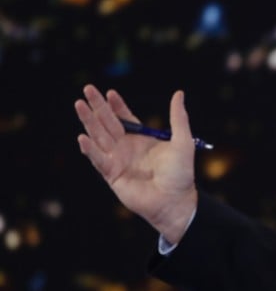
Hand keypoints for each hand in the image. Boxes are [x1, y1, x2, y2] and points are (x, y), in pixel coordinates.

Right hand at [75, 85, 197, 243]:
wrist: (176, 201)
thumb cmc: (180, 174)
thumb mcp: (182, 142)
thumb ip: (178, 118)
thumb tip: (179, 93)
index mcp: (141, 139)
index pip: (125, 118)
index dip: (116, 105)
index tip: (110, 92)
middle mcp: (126, 148)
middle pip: (108, 123)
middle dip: (97, 106)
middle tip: (88, 89)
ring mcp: (117, 160)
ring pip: (99, 136)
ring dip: (88, 121)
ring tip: (79, 104)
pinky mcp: (111, 174)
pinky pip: (98, 159)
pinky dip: (90, 149)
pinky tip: (82, 137)